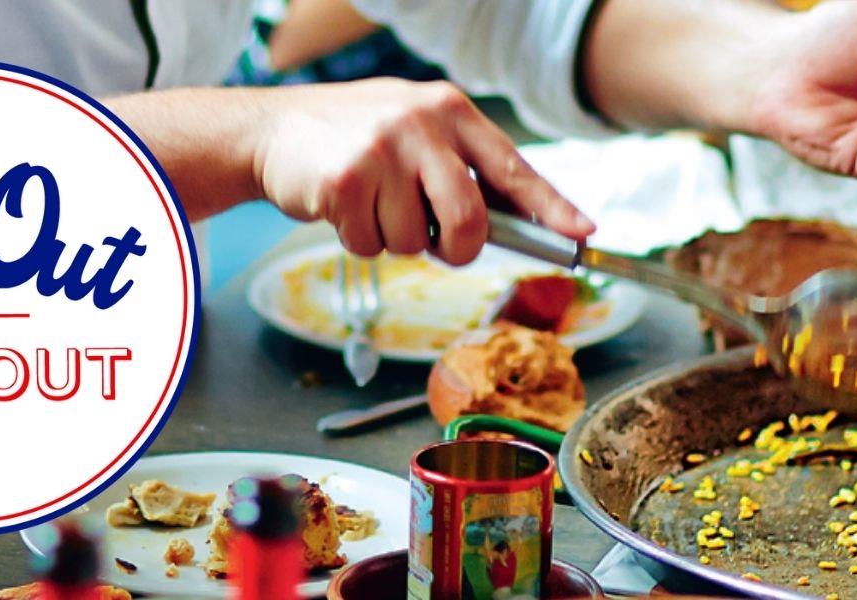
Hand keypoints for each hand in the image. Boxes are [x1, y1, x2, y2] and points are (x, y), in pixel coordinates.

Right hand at [250, 79, 594, 264]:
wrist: (274, 130)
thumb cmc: (357, 140)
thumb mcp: (417, 134)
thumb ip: (461, 169)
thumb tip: (516, 223)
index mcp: (450, 111)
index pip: (513, 167)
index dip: (551, 207)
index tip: (583, 234)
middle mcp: (422, 123)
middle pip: (469, 220)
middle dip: (456, 248)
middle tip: (436, 242)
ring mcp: (382, 149)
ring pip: (415, 241)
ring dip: (394, 239)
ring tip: (371, 204)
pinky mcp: (345, 179)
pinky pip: (371, 244)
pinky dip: (358, 240)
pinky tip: (343, 207)